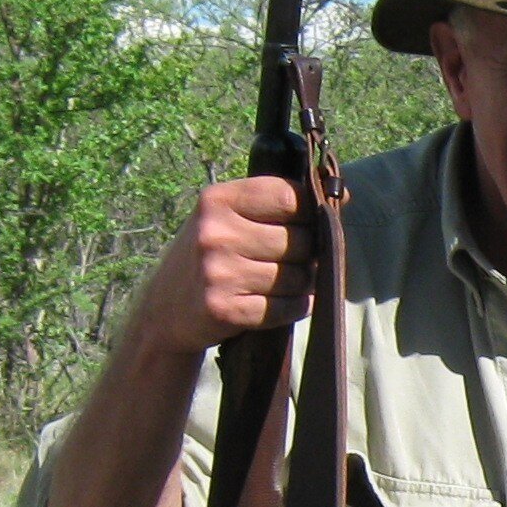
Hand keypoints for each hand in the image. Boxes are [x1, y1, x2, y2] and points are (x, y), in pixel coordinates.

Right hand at [137, 175, 309, 354]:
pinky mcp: (225, 309)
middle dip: (308, 254)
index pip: (290, 197)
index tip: (311, 223)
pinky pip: (287, 308)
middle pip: (300, 241)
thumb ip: (274, 204)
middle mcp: (216, 233)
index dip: (311, 212)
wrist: (164, 310)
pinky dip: (294, 307)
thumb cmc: (209, 256)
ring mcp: (218, 272)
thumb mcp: (226, 217)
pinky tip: (279, 303)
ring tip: (282, 282)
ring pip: (298, 277)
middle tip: (293, 261)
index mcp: (218, 200)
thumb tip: (343, 196)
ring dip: (302, 284)